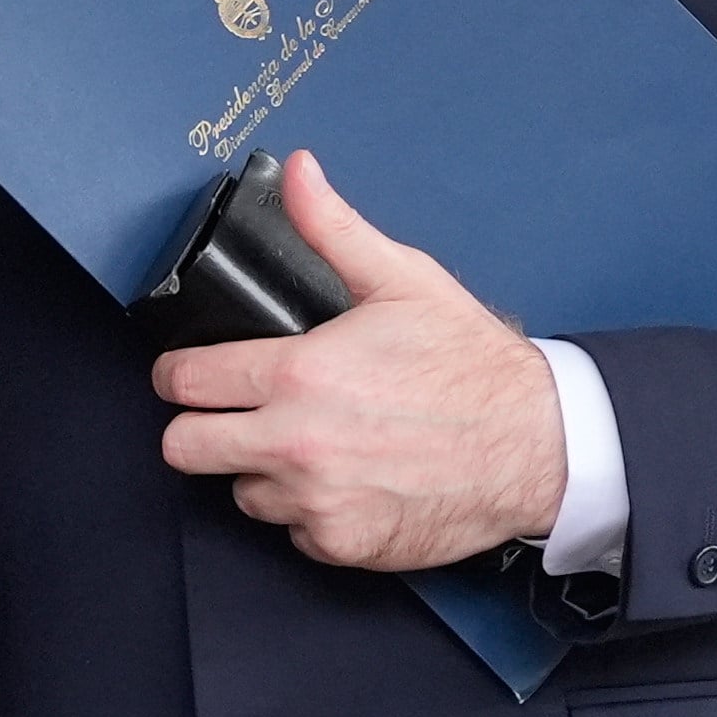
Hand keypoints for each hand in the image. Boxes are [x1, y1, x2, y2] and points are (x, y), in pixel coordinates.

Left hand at [151, 150, 564, 569]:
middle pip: (184, 448)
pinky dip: (307, 512)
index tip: (187, 374)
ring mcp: (318, 501)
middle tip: (228, 413)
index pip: (184, 383)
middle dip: (198, 427)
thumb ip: (332, 227)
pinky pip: (292, 533)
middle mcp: (295, 443)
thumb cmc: (471, 363)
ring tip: (302, 445)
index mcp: (297, 374)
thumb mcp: (401, 278)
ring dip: (258, 471)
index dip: (178, 374)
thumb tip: (298, 171)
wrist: (537, 444)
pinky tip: (342, 480)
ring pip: (240, 493)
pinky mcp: (345, 544)